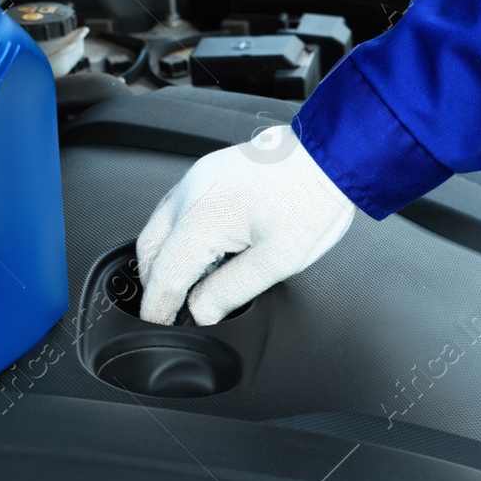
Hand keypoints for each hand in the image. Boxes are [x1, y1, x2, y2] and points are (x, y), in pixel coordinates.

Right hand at [136, 125, 356, 324]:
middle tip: (169, 310)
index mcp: (203, 216)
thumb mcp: (276, 261)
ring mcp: (196, 178)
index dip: (160, 307)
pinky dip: (176, 235)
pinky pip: (175, 208)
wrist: (331, 155)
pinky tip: (199, 251)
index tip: (160, 325)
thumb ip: (231, 291)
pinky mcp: (207, 172)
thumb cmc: (313, 200)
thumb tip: (202, 311)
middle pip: (149, 249)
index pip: (165, 274)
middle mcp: (191, 192)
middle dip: (154, 283)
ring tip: (184, 285)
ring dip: (163, 258)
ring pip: (158, 226)